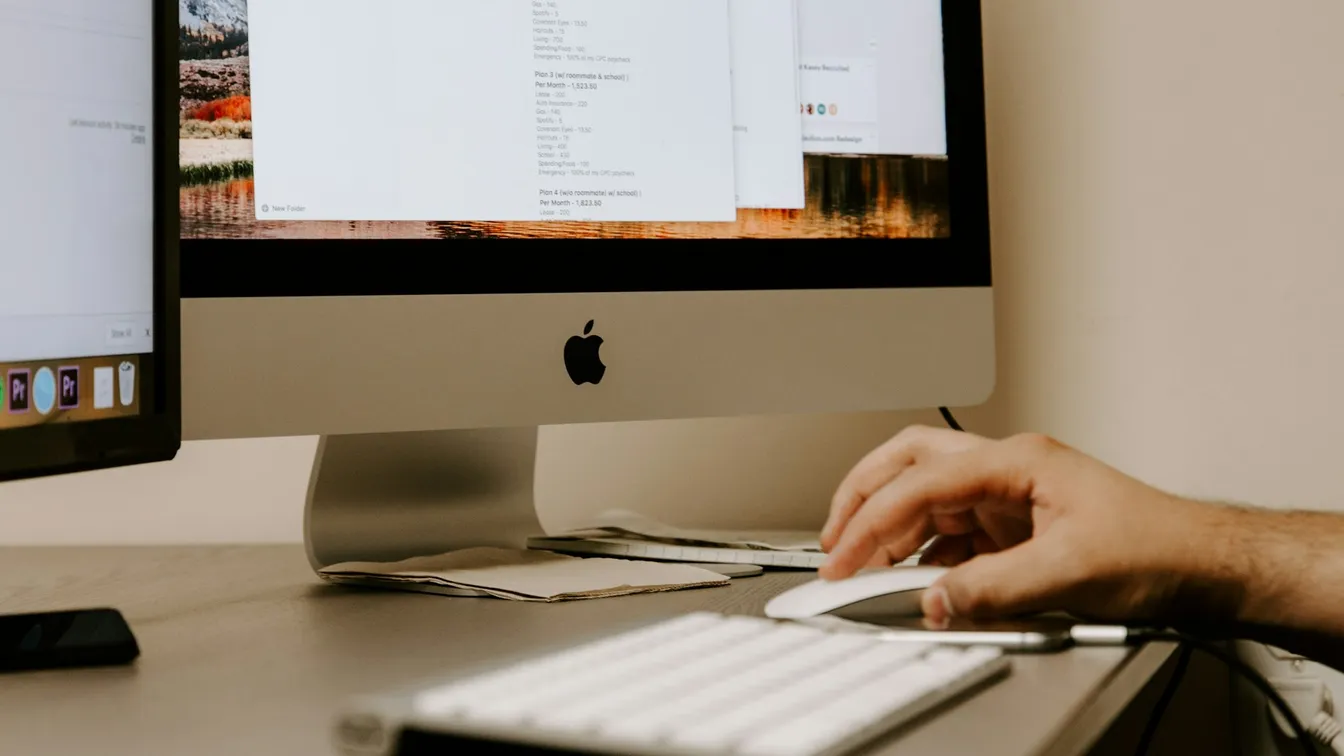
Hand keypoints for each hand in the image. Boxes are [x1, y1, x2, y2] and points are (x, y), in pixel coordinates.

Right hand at [819, 426, 1236, 625]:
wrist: (1203, 565)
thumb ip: (992, 589)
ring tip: (861, 562)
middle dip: (863, 497)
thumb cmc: (1157, 548)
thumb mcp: (1068, 573)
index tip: (845, 556)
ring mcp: (1009, 496)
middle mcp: (1006, 470)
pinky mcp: (1014, 527)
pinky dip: (921, 552)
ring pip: (925, 496)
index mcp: (1016, 462)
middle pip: (910, 464)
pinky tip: (913, 577)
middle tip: (834, 539)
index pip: (921, 482)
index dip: (873, 520)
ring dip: (889, 526)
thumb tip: (934, 600)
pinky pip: (949, 531)